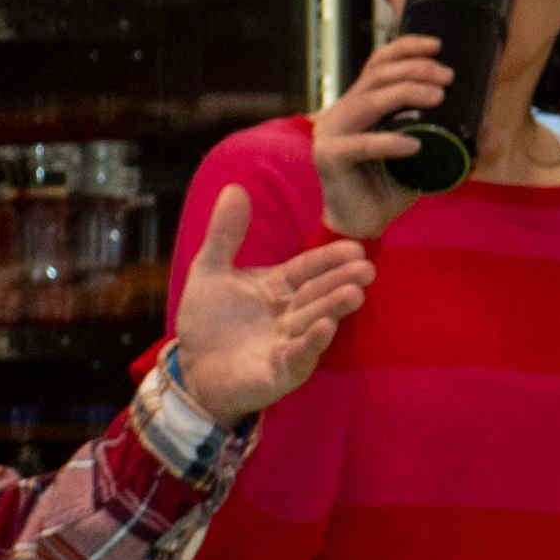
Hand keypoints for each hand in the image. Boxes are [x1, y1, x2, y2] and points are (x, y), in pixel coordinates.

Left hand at [166, 186, 373, 422]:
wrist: (191, 369)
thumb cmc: (208, 320)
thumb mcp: (210, 270)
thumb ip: (224, 234)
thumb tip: (235, 187)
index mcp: (278, 288)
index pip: (308, 269)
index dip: (329, 259)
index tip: (356, 248)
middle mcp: (290, 314)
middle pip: (317, 294)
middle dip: (341, 281)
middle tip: (367, 269)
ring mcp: (288, 344)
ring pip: (313, 323)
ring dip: (333, 309)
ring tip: (354, 294)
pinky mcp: (280, 372)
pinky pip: (298, 356)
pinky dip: (311, 343)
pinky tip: (325, 328)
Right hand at [312, 31, 458, 240]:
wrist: (365, 223)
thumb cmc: (392, 185)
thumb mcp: (428, 158)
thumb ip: (455, 144)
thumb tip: (493, 134)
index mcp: (361, 104)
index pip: (379, 64)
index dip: (406, 48)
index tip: (439, 46)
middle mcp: (343, 112)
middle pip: (376, 76)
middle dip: (415, 69)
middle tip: (448, 77)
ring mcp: (332, 133)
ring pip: (368, 102)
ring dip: (404, 94)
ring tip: (438, 97)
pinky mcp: (329, 158)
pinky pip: (361, 145)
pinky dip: (388, 143)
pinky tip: (413, 145)